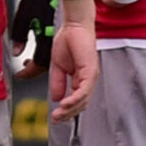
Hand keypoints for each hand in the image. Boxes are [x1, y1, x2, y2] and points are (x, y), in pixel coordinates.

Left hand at [10, 0, 57, 74]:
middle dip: (34, 70)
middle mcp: (55, 40)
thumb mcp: (23, 15)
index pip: (39, 65)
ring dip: (40, 64)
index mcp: (47, 39)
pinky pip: (56, 50)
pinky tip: (39, 53)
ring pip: (53, 59)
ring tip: (29, 65)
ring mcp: (59, 37)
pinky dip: (46, 55)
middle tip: (24, 72)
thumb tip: (16, 51)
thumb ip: (19, 36)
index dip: (28, 73)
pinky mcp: (60, 32)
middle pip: (46, 65)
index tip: (20, 74)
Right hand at [47, 5, 97, 120]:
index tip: (55, 116)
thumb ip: (58, 82)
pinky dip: (74, 99)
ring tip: (58, 114)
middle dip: (68, 114)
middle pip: (81, 104)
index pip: (76, 100)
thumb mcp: (57, 67)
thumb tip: (56, 97)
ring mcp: (91, 76)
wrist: (73, 26)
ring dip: (70, 110)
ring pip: (83, 100)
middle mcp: (88, 80)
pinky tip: (65, 104)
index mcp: (80, 79)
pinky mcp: (90, 71)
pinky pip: (84, 90)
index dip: (66, 110)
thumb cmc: (68, 41)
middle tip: (55, 119)